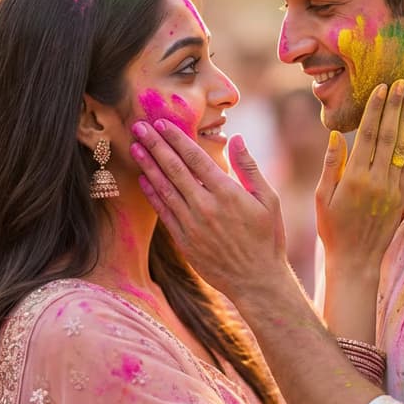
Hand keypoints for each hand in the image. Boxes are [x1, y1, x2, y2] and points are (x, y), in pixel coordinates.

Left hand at [130, 120, 287, 300]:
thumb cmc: (268, 238)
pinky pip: (163, 212)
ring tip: (135, 147)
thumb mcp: (269, 200)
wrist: (257, 280)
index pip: (195, 158)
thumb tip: (236, 138)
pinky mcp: (184, 241)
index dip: (176, 138)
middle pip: (174, 169)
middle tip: (139, 127)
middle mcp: (206, 206)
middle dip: (155, 145)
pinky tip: (143, 179)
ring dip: (148, 166)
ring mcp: (192, 225)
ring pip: (164, 188)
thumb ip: (249, 167)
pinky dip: (152, 194)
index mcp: (228, 192)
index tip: (162, 123)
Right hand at [316, 80, 403, 270]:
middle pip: (387, 135)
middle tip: (400, 83)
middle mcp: (376, 180)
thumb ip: (330, 166)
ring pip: (401, 147)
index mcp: (354, 178)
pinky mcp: (401, 198)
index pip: (367, 134)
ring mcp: (392, 189)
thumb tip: (336, 136)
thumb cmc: (333, 230)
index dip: (375, 109)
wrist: (357, 261)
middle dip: (394, 107)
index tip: (381, 89)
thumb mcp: (321, 198)